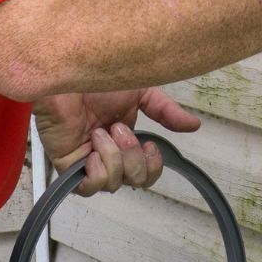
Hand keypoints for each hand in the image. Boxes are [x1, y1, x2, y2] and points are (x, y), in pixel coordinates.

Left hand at [32, 87, 200, 195]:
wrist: (68, 74)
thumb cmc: (97, 79)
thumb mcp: (140, 93)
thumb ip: (166, 112)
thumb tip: (193, 125)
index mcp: (125, 141)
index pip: (146, 173)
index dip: (153, 167)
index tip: (150, 145)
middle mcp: (109, 154)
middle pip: (135, 181)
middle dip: (133, 157)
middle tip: (119, 130)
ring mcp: (88, 161)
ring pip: (114, 184)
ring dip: (114, 156)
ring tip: (102, 131)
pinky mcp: (67, 166)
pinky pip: (89, 187)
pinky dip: (97, 169)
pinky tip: (92, 148)